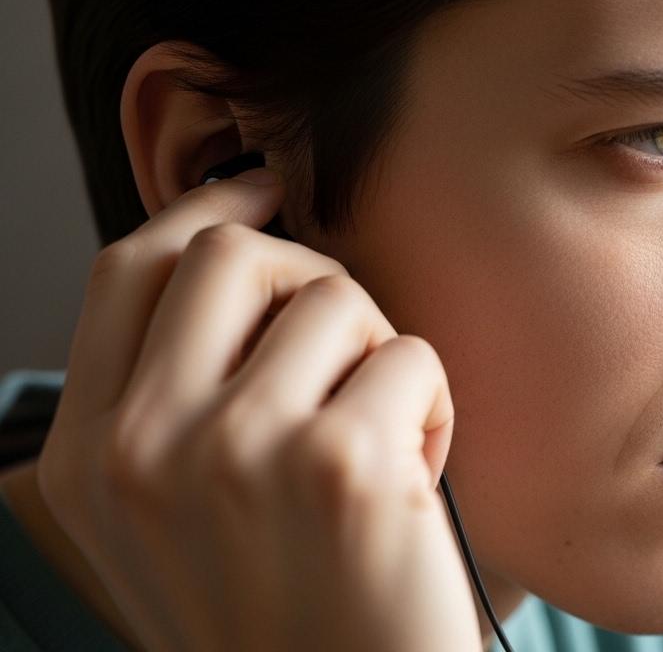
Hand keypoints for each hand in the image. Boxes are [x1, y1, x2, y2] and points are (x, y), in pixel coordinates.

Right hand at [35, 168, 480, 651]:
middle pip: (231, 254)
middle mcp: (145, 449)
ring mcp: (239, 453)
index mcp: (91, 457)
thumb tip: (239, 242)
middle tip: (350, 348)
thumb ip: (175, 397)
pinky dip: (435, 409)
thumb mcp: (172, 515)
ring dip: (381, 356)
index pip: (131, 270)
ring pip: (336, 296)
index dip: (207, 209)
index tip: (265, 188)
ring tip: (384, 445)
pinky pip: (414, 356)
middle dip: (310, 278)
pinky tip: (418, 485)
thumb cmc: (283, 612)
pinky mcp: (343, 467)